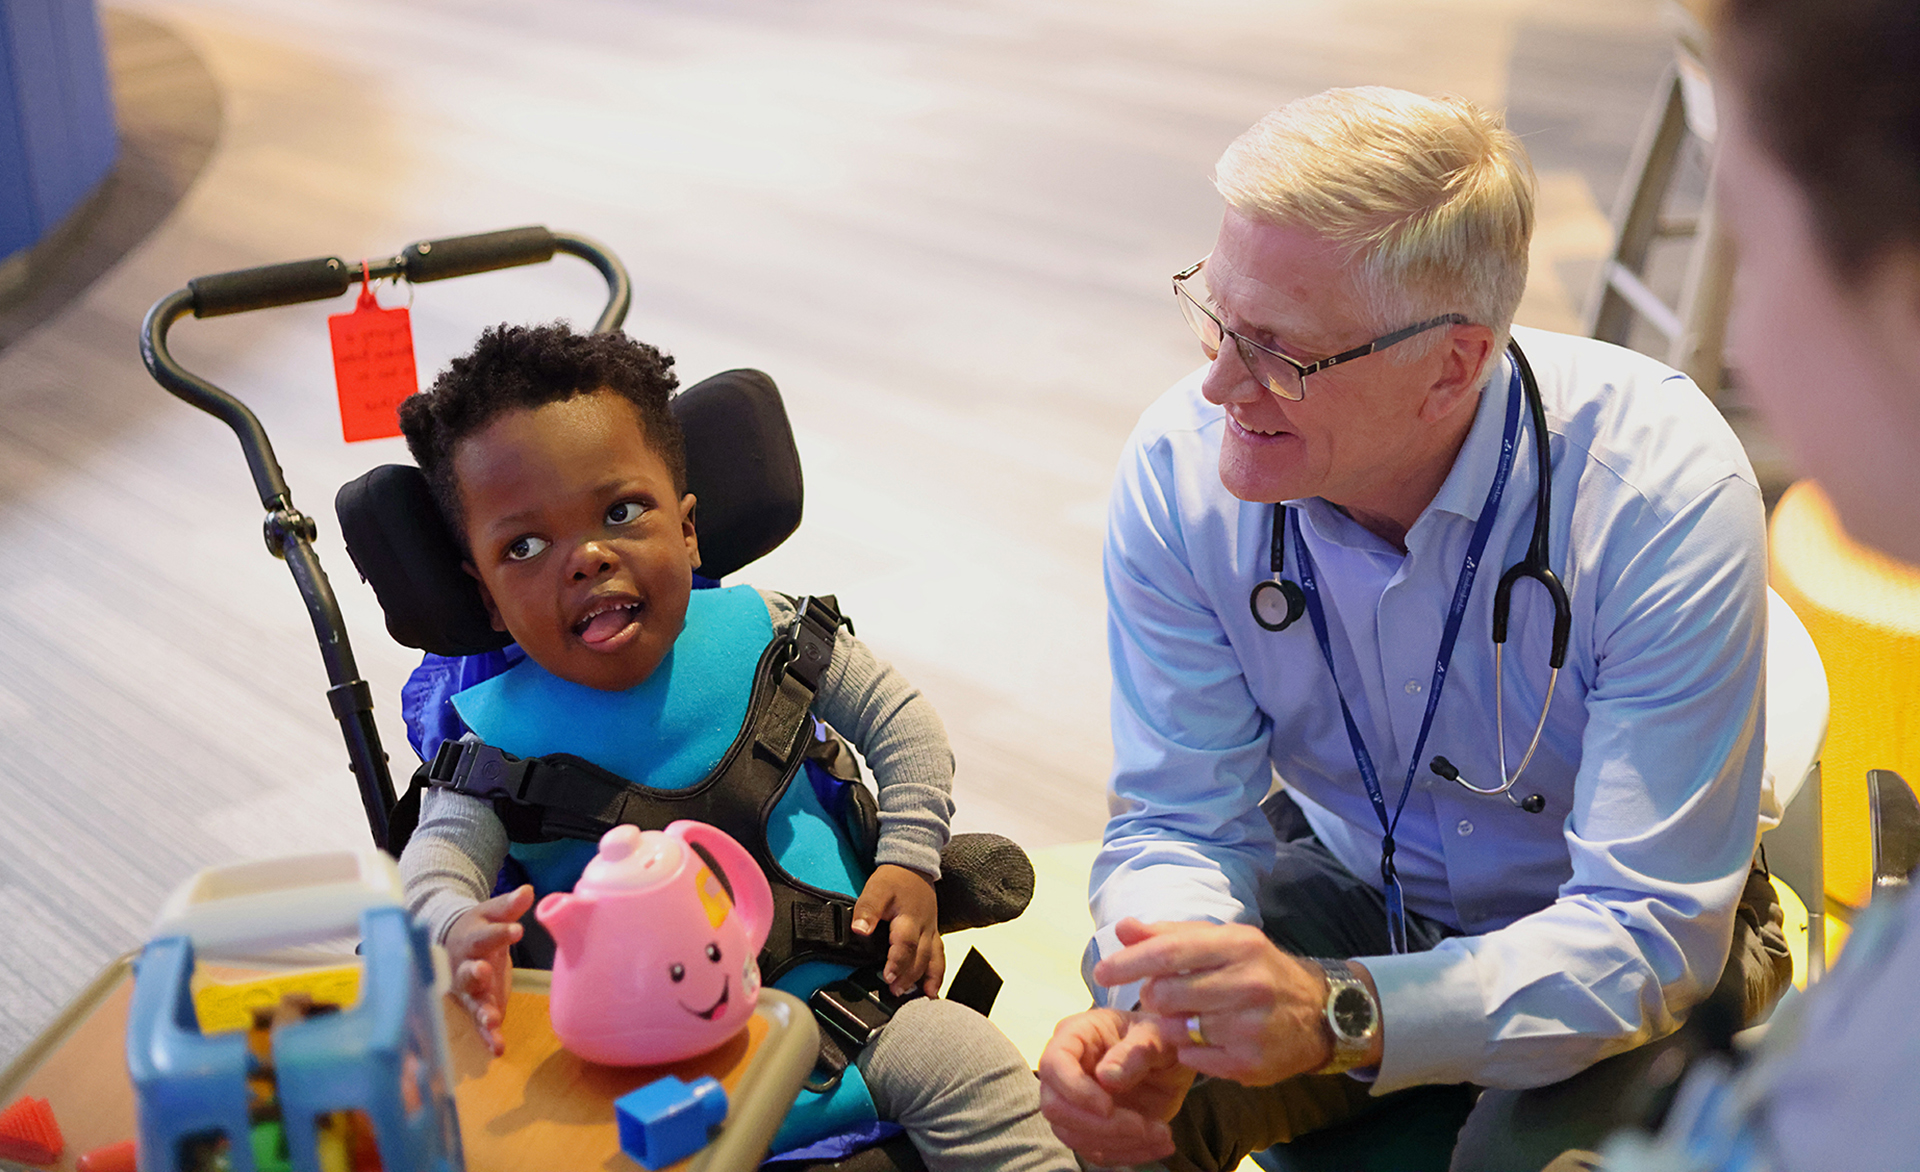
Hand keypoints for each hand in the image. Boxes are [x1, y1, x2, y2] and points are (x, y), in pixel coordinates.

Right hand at [443, 884, 532, 1056]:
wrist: (453, 943)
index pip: (485, 936)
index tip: (516, 930)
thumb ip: (508, 907)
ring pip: (472, 1001)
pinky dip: (487, 1037)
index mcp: (471, 940)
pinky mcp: (476, 1007)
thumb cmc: (478, 927)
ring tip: (492, 1021)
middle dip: (475, 974)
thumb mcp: (491, 914)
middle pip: (468, 971)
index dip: (499, 933)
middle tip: (483, 971)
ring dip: (481, 1012)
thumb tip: (528, 891)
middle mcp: (465, 966)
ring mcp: (468, 990)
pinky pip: (480, 1024)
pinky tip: (497, 1048)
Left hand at [851, 864, 943, 996]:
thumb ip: (868, 909)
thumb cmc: (894, 878)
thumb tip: (859, 930)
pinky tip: (932, 990)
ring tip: (921, 997)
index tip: (889, 977)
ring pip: (934, 958)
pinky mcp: (934, 933)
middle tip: (896, 991)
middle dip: (910, 976)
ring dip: (927, 978)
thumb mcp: (876, 888)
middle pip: (921, 956)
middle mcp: (924, 927)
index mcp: (909, 917)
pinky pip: (939, 956)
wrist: (913, 865)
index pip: (906, 944)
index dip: (898, 962)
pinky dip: (938, 974)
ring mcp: (931, 930)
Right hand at [1037, 1007, 1195, 1165]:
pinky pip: (1095, 1151)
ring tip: (1161, 1134)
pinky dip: (1128, 1154)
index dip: (1075, 1090)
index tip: (1108, 1106)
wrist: (1170, 1061)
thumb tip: (1106, 1078)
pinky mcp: (1088, 1127)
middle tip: (1142, 1126)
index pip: (1054, 1064)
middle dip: (1099, 1125)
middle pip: (1055, 1107)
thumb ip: (1135, 1051)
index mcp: (1075, 1035)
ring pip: (1072, 1135)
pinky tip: (1158, 1144)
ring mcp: (1073, 1102)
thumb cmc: (1159, 1036)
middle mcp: (1065, 1069)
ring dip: (1118, 1142)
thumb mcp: (1157, 1035)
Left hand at [1094, 917, 1371, 1084]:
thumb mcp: (1223, 942)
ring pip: (1177, 1029)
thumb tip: (1123, 928)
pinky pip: (1193, 1059)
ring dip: (1173, 1025)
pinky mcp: (1252, 1062)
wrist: (1320, 1013)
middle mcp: (1248, 983)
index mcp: (1238, 944)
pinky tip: (1208, 1038)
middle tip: (1165, 996)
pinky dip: (1190, 1050)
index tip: (1102, 973)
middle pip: (1167, 994)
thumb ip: (1170, 935)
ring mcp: (1252, 1026)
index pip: (1170, 951)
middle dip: (1154, 996)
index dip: (1129, 963)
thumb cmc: (1258, 970)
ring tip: (1192, 1016)